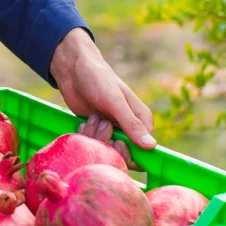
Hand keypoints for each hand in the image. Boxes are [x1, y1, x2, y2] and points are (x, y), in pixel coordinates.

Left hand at [51, 28, 155, 165]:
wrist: (73, 70)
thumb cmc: (98, 80)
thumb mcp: (115, 102)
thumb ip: (132, 124)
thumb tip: (152, 146)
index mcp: (142, 120)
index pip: (144, 151)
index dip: (130, 153)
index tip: (116, 142)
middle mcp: (129, 128)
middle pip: (124, 155)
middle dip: (108, 143)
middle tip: (101, 124)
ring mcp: (112, 130)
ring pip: (106, 151)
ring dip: (95, 136)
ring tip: (92, 117)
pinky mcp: (97, 131)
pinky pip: (93, 145)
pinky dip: (87, 135)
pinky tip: (85, 120)